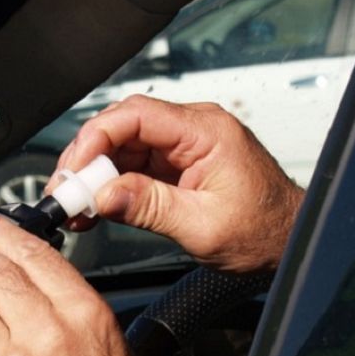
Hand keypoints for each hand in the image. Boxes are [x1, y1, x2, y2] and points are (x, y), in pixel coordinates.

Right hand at [51, 95, 304, 272]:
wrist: (289, 241)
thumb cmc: (264, 231)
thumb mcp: (203, 226)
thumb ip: (150, 207)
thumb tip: (104, 195)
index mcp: (206, 132)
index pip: (136, 114)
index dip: (96, 138)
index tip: (75, 170)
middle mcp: (193, 130)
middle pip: (123, 127)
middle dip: (87, 157)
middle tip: (65, 191)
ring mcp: (183, 147)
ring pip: (123, 146)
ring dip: (95, 174)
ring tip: (74, 204)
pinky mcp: (176, 166)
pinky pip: (133, 166)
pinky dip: (110, 185)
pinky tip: (94, 206)